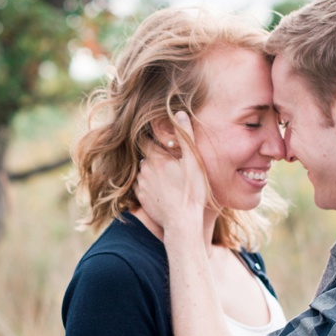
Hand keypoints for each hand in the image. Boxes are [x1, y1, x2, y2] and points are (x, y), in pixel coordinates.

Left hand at [135, 111, 207, 237]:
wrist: (182, 223)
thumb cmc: (192, 192)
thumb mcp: (194, 161)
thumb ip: (186, 136)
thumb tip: (180, 112)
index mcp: (156, 158)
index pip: (146, 140)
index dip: (153, 138)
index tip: (161, 140)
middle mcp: (144, 170)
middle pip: (145, 156)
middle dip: (155, 155)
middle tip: (170, 160)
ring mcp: (141, 185)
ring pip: (143, 171)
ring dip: (152, 171)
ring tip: (168, 177)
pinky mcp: (141, 199)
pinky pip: (142, 186)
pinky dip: (150, 185)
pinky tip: (163, 190)